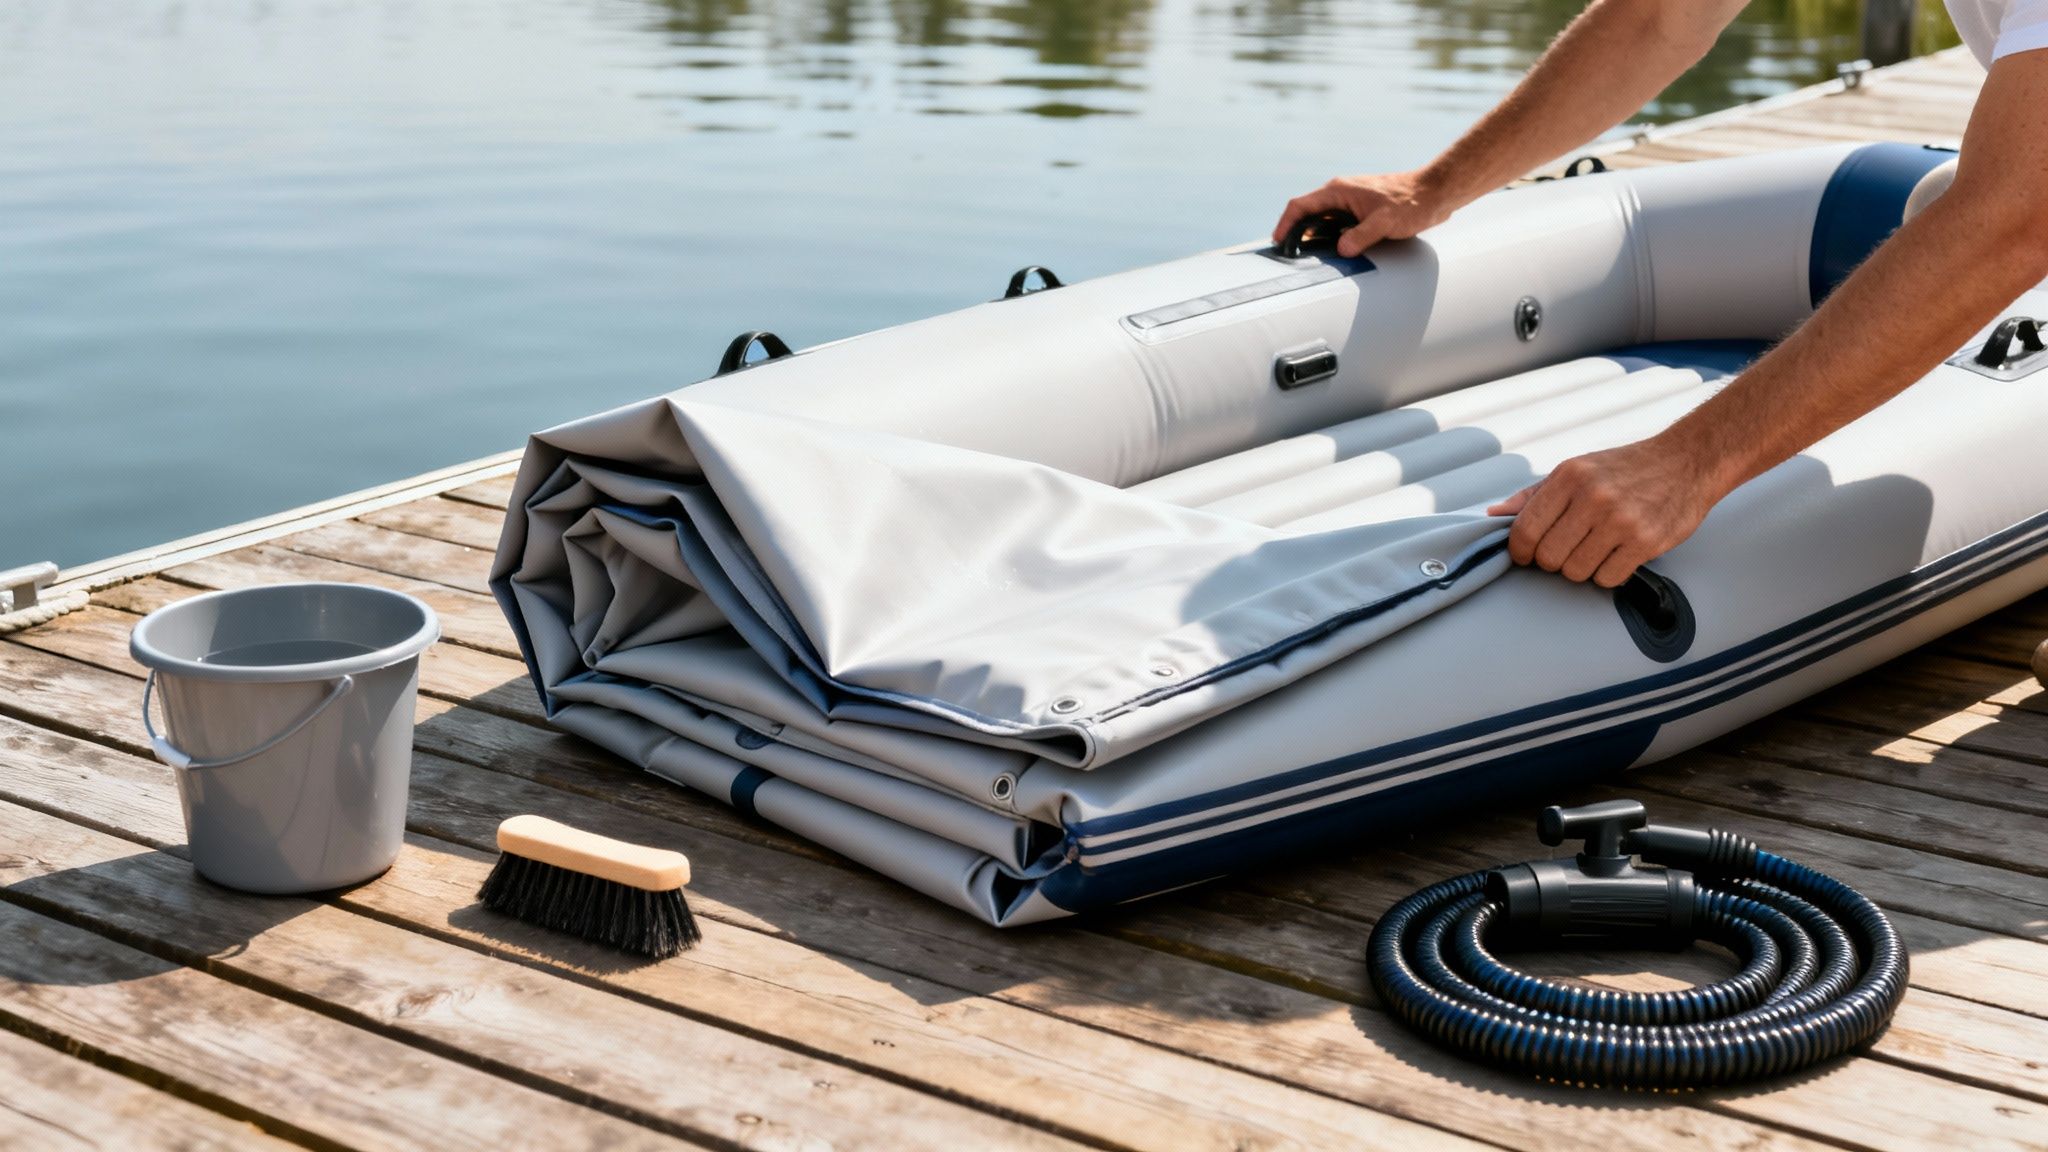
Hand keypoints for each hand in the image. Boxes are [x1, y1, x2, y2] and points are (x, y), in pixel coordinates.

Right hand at [1271, 170, 1457, 257]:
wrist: (1435, 192)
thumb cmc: (1411, 202)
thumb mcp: (1385, 221)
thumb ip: (1361, 236)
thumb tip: (1342, 250)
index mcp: (1338, 191)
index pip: (1300, 206)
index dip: (1285, 224)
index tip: (1277, 242)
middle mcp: (1340, 195)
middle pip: (1307, 215)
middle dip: (1295, 235)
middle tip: (1289, 257)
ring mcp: (1349, 204)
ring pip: (1322, 223)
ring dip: (1314, 240)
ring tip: (1308, 260)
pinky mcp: (1360, 212)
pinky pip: (1337, 227)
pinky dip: (1330, 240)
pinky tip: (1334, 255)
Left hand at [1486, 437, 1724, 586]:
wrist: (1686, 461)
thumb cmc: (1624, 469)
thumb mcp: (1576, 469)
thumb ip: (1533, 495)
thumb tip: (1494, 514)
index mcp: (1569, 476)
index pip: (1525, 530)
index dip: (1520, 551)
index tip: (1526, 555)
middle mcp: (1593, 497)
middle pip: (1548, 557)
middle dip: (1552, 561)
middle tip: (1567, 550)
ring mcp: (1621, 520)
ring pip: (1576, 572)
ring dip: (1581, 569)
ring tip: (1595, 549)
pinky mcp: (1646, 541)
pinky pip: (1607, 578)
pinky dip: (1607, 574)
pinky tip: (1616, 555)